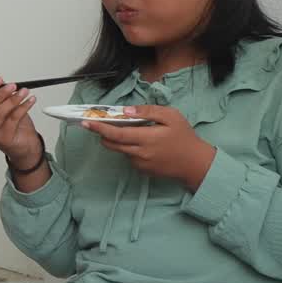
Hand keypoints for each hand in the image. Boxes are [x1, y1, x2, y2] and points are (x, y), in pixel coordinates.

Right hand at [0, 76, 42, 167]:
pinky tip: (29, 101)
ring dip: (13, 100)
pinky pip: (13, 119)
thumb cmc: (14, 126)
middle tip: (12, 86)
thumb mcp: (6, 107)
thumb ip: (3, 97)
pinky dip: (23, 107)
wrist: (23, 146)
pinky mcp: (4, 138)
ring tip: (23, 92)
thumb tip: (5, 83)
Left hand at [81, 105, 215, 189]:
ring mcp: (140, 164)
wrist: (195, 163)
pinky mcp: (142, 171)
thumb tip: (127, 111)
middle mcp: (140, 153)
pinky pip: (130, 158)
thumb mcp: (171, 116)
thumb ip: (148, 111)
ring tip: (131, 131)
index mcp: (146, 138)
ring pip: (121, 151)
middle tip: (99, 125)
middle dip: (103, 135)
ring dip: (119, 141)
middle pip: (112, 144)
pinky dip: (130, 149)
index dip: (99, 129)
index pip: (116, 134)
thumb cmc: (184, 137)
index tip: (86, 123)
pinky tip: (143, 144)